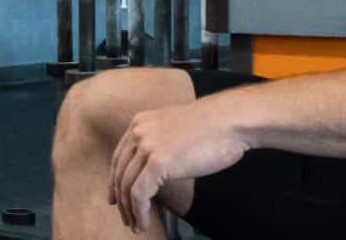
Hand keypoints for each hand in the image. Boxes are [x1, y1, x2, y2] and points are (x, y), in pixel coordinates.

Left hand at [107, 99, 250, 231]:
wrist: (231, 119)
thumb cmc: (214, 127)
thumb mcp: (176, 130)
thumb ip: (161, 144)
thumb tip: (156, 169)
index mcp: (141, 123)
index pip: (119, 157)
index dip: (115, 181)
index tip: (116, 199)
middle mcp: (138, 132)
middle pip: (119, 173)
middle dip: (120, 199)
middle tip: (127, 219)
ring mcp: (147, 146)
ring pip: (127, 186)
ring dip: (130, 210)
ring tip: (137, 226)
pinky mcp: (158, 162)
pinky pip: (139, 194)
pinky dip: (139, 212)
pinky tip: (144, 223)